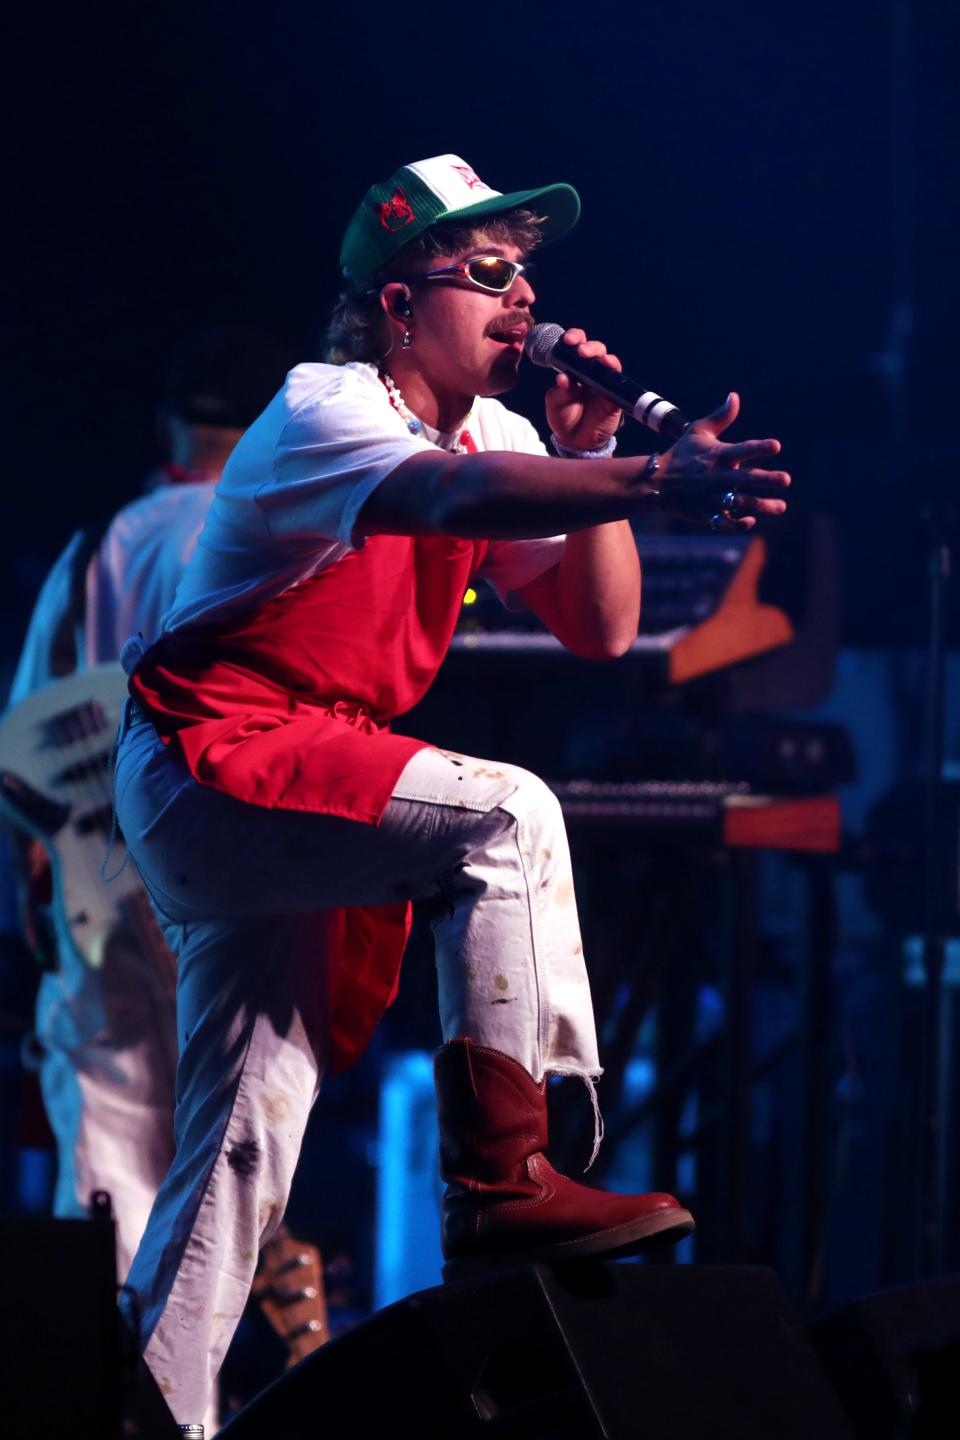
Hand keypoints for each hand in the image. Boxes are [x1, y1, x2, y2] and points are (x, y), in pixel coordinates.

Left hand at [544, 329, 622, 451]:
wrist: (576, 441)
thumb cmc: (564, 417)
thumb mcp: (556, 404)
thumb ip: (559, 392)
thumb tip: (562, 378)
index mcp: (574, 368)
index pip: (576, 346)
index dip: (573, 338)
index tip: (567, 340)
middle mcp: (591, 371)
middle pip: (595, 350)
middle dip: (589, 346)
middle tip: (580, 350)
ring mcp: (605, 382)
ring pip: (609, 361)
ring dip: (603, 356)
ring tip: (597, 358)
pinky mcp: (614, 396)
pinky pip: (618, 383)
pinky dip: (615, 374)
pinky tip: (609, 368)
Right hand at [656, 393, 789, 529]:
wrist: (655, 482)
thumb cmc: (681, 454)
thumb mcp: (698, 431)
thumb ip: (721, 417)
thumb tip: (735, 396)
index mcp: (718, 455)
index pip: (742, 450)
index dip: (760, 448)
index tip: (776, 446)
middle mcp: (717, 477)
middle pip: (746, 479)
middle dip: (767, 479)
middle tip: (786, 479)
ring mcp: (712, 497)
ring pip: (741, 504)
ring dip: (762, 506)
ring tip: (781, 506)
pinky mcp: (706, 514)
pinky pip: (725, 523)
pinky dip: (738, 524)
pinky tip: (751, 520)